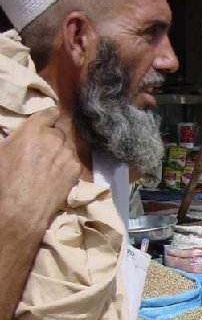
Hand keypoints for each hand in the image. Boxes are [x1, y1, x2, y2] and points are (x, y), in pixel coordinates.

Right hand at [0, 107, 83, 229]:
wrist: (22, 206)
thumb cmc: (5, 178)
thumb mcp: (2, 150)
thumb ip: (16, 137)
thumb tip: (22, 137)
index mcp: (34, 128)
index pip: (50, 113)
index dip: (50, 116)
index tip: (51, 118)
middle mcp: (54, 137)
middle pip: (60, 130)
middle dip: (54, 135)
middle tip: (46, 147)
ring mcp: (68, 153)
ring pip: (68, 145)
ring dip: (61, 149)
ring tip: (51, 161)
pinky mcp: (76, 169)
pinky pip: (73, 160)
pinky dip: (67, 163)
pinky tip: (57, 172)